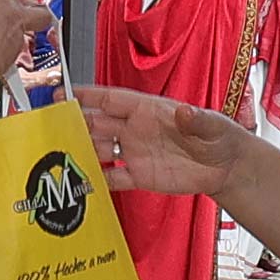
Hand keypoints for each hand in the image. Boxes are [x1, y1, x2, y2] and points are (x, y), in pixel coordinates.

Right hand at [0, 0, 44, 82]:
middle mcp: (15, 16)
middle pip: (40, 7)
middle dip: (34, 5)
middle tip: (23, 3)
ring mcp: (16, 39)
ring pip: (29, 31)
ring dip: (19, 28)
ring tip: (4, 28)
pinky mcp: (11, 60)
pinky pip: (15, 51)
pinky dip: (6, 48)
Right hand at [75, 85, 248, 197]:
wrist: (226, 168)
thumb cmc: (219, 138)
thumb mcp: (211, 125)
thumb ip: (195, 120)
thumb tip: (184, 111)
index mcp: (148, 110)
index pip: (111, 100)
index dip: (87, 97)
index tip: (64, 96)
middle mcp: (136, 130)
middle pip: (98, 124)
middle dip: (75, 125)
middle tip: (52, 129)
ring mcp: (135, 153)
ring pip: (99, 150)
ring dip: (81, 152)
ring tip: (60, 158)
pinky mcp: (140, 176)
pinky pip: (112, 177)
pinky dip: (97, 180)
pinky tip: (82, 184)